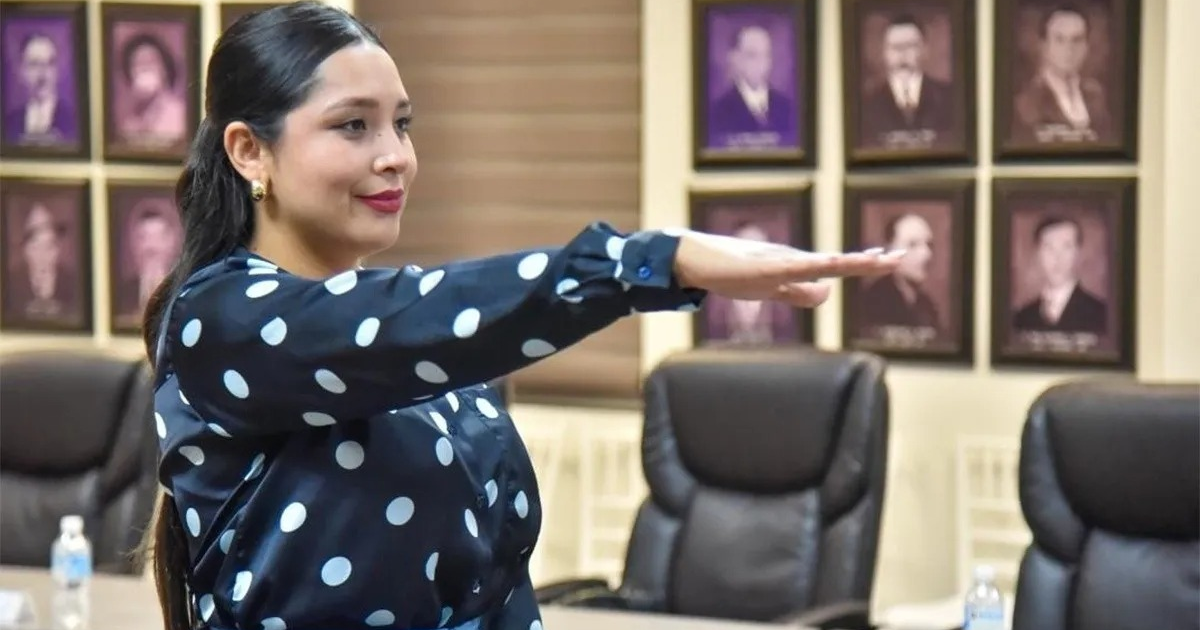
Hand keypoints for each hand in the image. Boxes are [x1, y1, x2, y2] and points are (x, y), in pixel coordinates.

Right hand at [672, 230, 904, 307]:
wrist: (693, 258)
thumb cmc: (728, 270)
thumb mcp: (770, 287)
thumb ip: (798, 291)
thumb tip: (827, 293)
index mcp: (795, 266)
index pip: (838, 266)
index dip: (865, 263)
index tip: (893, 259)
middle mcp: (791, 259)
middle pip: (837, 262)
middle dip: (868, 262)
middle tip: (900, 257)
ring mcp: (776, 261)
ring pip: (820, 263)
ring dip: (848, 262)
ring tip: (875, 260)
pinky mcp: (759, 266)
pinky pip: (790, 267)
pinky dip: (812, 266)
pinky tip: (828, 266)